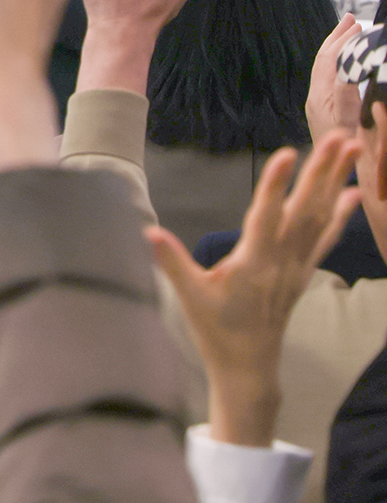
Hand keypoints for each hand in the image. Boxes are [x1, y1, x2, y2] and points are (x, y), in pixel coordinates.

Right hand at [148, 135, 362, 446]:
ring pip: (321, 218)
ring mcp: (298, 266)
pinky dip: (342, 214)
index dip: (275, 186)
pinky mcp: (303, 272)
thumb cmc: (217, 331)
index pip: (266, 217)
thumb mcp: (190, 298)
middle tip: (341, 136)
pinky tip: (353, 192)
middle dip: (323, 172)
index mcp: (253, 265)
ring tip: (353, 149)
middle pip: (306, 210)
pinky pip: (326, 237)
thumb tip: (148, 232)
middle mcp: (282, 261)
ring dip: (337, 182)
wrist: (249, 366)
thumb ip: (172, 262)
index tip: (287, 154)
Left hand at [308, 14, 364, 145]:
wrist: (333, 170)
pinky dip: (337, 63)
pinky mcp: (322, 110)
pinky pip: (327, 78)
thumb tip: (347, 69)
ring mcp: (317, 103)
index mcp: (321, 96)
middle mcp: (315, 97)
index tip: (356, 26)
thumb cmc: (344, 151)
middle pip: (323, 60)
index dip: (342, 41)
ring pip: (324, 68)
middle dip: (336, 38)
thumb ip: (346, 95)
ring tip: (348, 33)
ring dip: (336, 49)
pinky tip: (344, 62)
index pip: (329, 60)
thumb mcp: (348, 122)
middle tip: (349, 20)